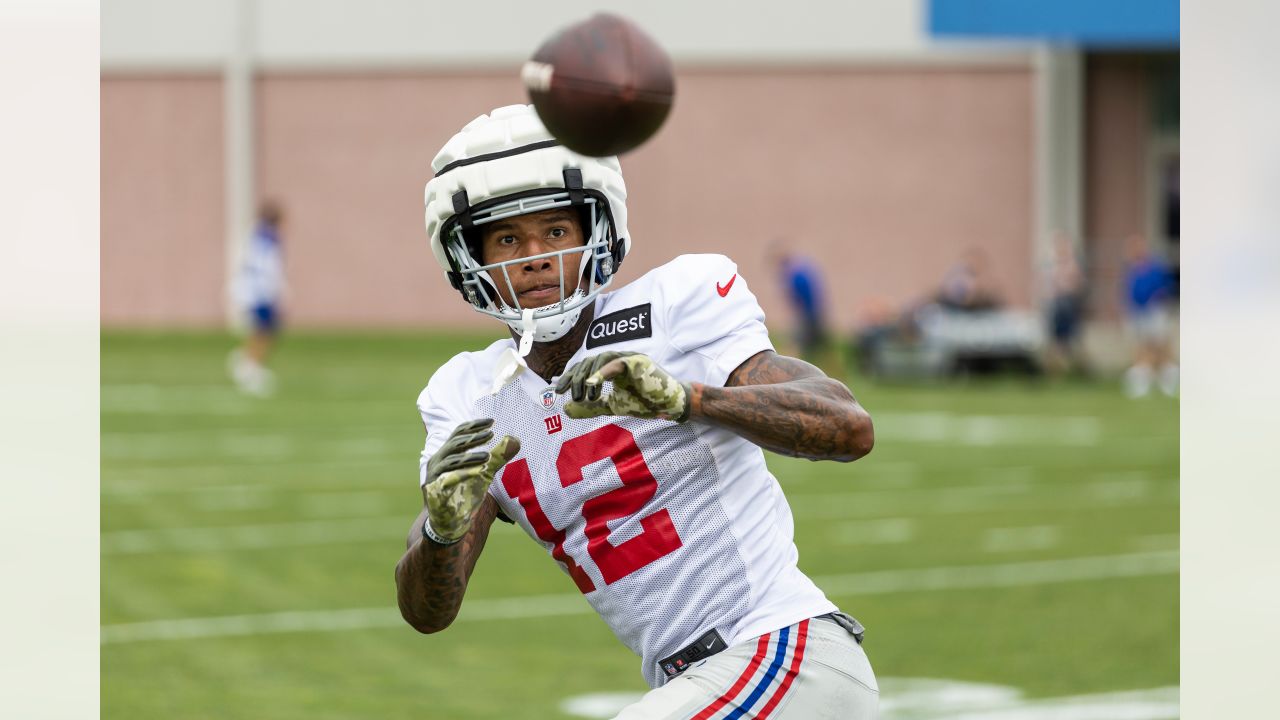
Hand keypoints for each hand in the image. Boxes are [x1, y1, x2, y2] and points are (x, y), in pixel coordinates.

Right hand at [423, 419, 520, 543]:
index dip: (474, 426)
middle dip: (473, 438)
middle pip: (455, 443)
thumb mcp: (484, 472)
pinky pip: (448, 479)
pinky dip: (463, 474)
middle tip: (491, 433)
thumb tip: (515, 440)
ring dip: (470, 457)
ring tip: (487, 456)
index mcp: (448, 453)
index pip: (458, 433)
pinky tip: (479, 472)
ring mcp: (434, 475)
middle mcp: (438, 460)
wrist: (450, 521)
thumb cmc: (465, 492)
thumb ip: (497, 457)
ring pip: (451, 460)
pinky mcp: (434, 490)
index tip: (492, 421)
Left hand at [555, 351, 690, 421]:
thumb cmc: (645, 402)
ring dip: (589, 377)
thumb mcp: (612, 406)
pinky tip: (592, 384)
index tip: (559, 390)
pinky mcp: (638, 362)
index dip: (571, 376)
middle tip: (572, 395)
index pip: (586, 366)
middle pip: (589, 360)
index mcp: (611, 367)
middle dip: (577, 377)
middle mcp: (618, 359)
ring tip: (587, 396)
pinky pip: (616, 363)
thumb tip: (565, 410)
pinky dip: (602, 373)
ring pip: (601, 358)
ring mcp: (629, 358)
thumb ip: (591, 406)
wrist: (670, 405)